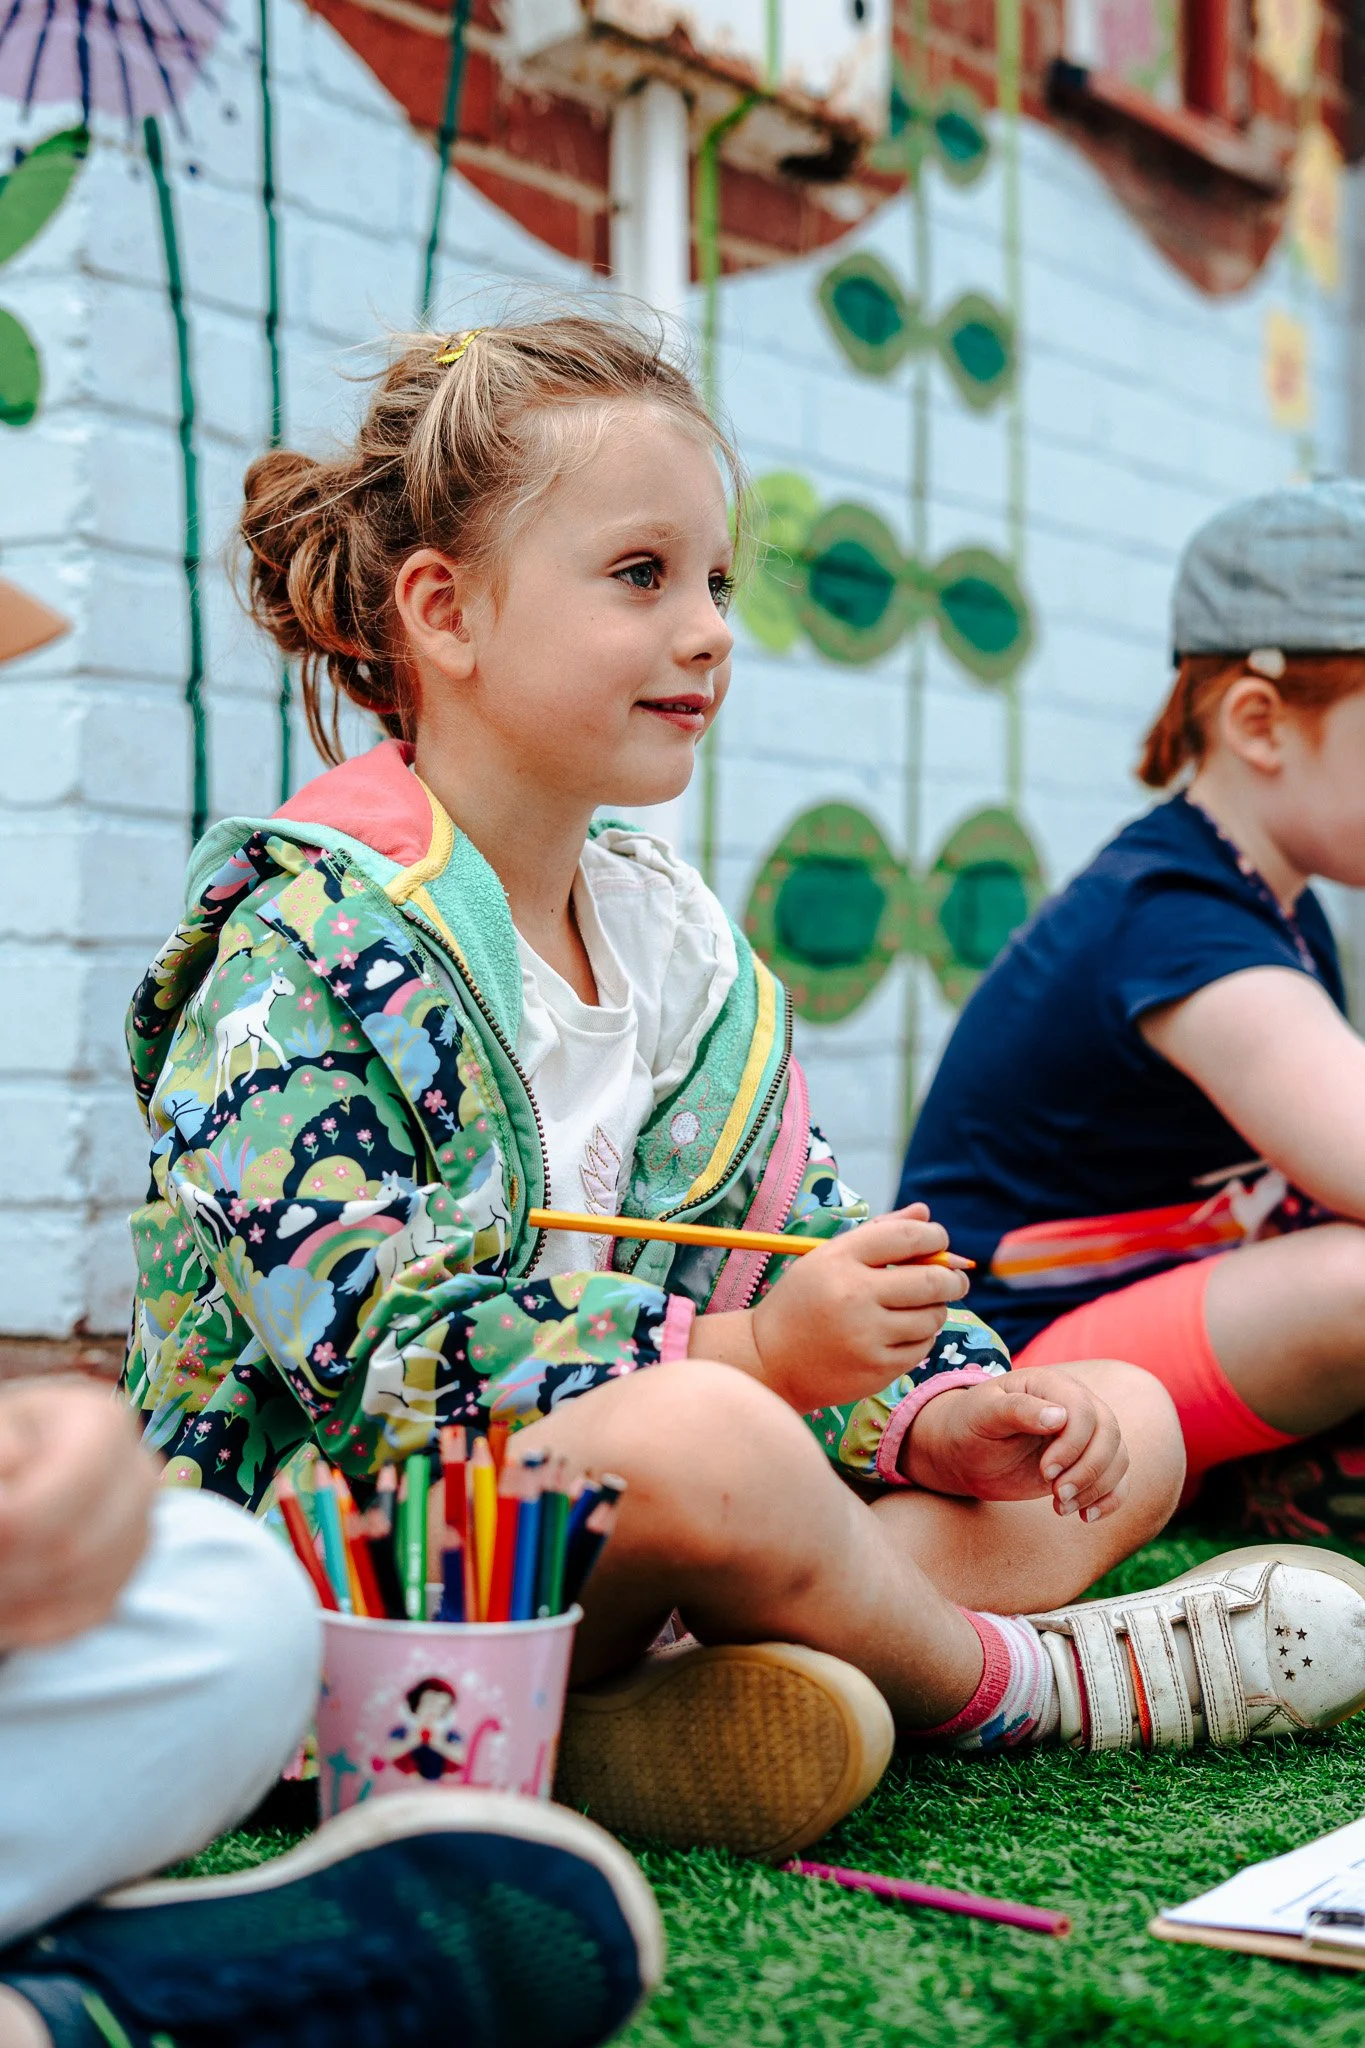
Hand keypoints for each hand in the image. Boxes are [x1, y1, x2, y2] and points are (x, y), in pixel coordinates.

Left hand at [0, 1378, 159, 1649]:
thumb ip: (2, 1445)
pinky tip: (1, 1602)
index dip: (18, 1519)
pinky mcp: (124, 1577)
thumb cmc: (5, 1443)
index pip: (78, 1482)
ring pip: (80, 1583)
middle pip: (78, 1544)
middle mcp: (138, 1475)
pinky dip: (30, 1621)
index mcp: (104, 1423)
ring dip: (17, 1593)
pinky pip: (82, 1615)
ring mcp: (139, 1530)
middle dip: (11, 1562)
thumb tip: (11, 1463)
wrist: (23, 1468)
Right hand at [697, 1204, 969, 1411]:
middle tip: (955, 1279)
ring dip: (935, 1310)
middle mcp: (854, 1296)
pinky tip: (900, 1334)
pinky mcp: (876, 1368)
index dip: (934, 1236)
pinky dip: (920, 1338)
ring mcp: (867, 1336)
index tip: (940, 1240)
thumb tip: (925, 1213)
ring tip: (918, 1309)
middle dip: (953, 1278)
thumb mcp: (829, 1258)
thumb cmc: (804, 1301)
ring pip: (932, 1317)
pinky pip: (922, 1347)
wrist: (770, 1360)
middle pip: (931, 1280)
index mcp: (839, 1260)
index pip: (906, 1237)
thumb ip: (880, 1232)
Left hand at [902, 1367, 1128, 1517]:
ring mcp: (1083, 1435)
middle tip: (1056, 1495)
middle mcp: (1073, 1405)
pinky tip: (1085, 1516)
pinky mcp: (1084, 1462)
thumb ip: (1018, 1409)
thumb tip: (1058, 1416)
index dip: (1072, 1445)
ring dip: (1096, 1487)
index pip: (1084, 1411)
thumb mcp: (984, 1414)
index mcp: (1050, 1385)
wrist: (964, 1452)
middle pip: (1109, 1433)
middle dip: (1088, 1470)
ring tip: (1060, 1506)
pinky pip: (1117, 1478)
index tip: (1045, 1472)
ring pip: (1117, 1456)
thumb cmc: (969, 1425)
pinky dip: (1110, 1499)